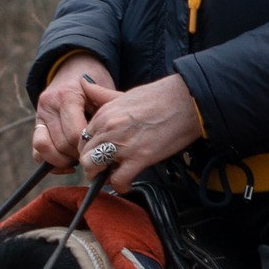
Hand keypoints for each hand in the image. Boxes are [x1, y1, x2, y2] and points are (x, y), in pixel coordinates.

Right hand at [32, 56, 114, 167]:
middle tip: (93, 155)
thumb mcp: (105, 91)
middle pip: (61, 144)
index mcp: (67, 95)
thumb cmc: (96, 81)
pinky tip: (67, 163)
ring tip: (78, 159)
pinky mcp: (36, 124)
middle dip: (78, 155)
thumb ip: (107, 111)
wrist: (75, 67)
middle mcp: (49, 104)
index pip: (74, 134)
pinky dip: (50, 161)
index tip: (100, 149)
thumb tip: (108, 139)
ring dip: (62, 161)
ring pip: (43, 149)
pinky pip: (36, 150)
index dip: (88, 147)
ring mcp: (39, 114)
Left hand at [62, 73, 202, 193]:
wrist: (186, 101)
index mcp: (104, 114)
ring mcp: (122, 143)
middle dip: (92, 166)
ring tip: (114, 175)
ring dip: (101, 176)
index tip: (99, 155)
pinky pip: (118, 180)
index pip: (82, 139)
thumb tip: (83, 83)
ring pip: (94, 168)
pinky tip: (127, 181)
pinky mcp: (139, 157)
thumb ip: (102, 94)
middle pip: (84, 156)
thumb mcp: (124, 94)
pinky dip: (121, 185)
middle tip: (105, 169)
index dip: (89, 150)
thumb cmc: (159, 97)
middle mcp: (108, 128)